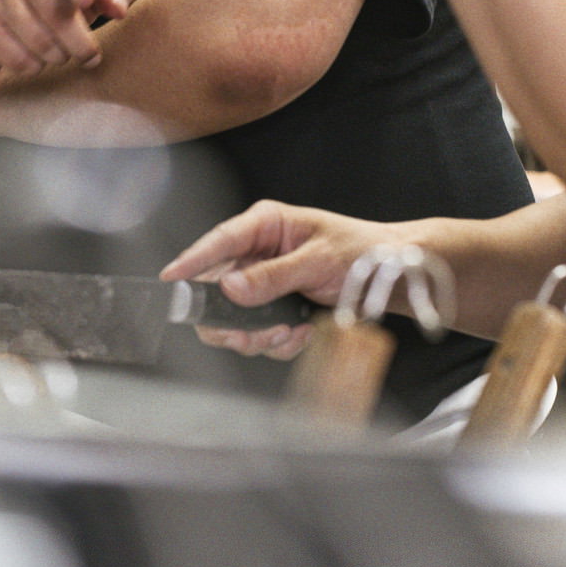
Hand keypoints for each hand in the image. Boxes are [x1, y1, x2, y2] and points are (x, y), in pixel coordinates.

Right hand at [159, 199, 406, 359]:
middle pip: (217, 289)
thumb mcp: (319, 259)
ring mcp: (264, 282)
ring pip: (235, 318)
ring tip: (288, 333)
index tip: (172, 280)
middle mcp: (258, 252)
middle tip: (246, 335)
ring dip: (258, 334)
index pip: (219, 241)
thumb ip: (274, 275)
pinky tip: (301, 333)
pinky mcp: (275, 306)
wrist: (393, 274)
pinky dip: (278, 341)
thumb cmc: (363, 251)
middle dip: (231, 319)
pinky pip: (259, 332)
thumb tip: (232, 287)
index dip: (192, 261)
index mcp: (266, 225)